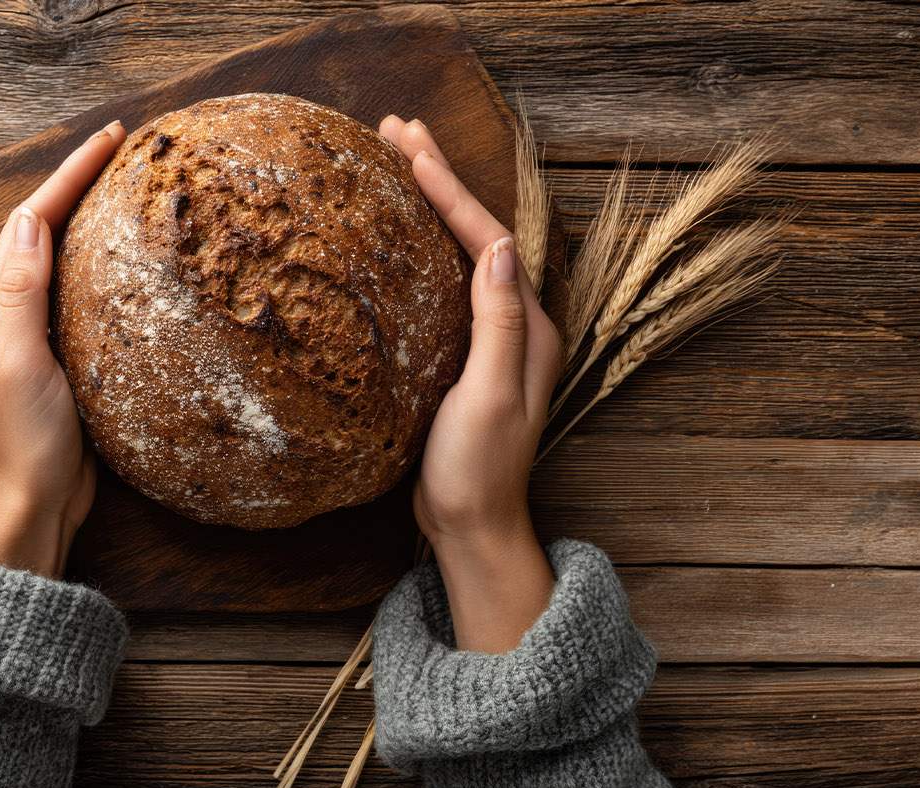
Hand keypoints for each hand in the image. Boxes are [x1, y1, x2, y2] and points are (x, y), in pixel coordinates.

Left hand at [0, 122, 126, 577]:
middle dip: (80, 184)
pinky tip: (131, 258)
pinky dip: (104, 263)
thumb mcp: (20, 362)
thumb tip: (29, 219)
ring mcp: (34, 333)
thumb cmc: (23, 443)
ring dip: (92, 218)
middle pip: (43, 228)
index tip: (109, 138)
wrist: (34, 506)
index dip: (69, 175)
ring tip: (130, 187)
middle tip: (125, 149)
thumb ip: (22, 291)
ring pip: (64, 257)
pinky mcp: (62, 356)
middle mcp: (7, 311)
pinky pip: (82, 292)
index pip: (30, 221)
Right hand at [379, 115, 561, 651]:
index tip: (412, 147)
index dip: (449, 191)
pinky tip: (391, 237)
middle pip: (474, 232)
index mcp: (528, 326)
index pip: (486, 239)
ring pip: (454, 251)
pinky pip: (438, 282)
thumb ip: (500, 322)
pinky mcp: (459, 355)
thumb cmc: (479, 470)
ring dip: (426, 204)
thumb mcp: (490, 395)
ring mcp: (486, 338)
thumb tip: (504, 245)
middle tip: (396, 128)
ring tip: (393, 161)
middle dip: (438, 178)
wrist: (471, 527)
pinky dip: (415, 247)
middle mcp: (513, 323)